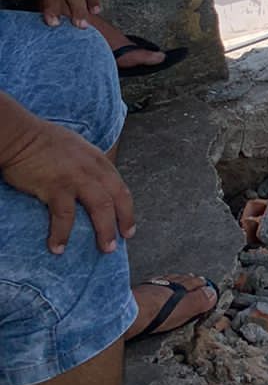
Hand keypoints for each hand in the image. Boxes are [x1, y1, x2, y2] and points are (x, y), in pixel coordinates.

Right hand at [0, 113, 134, 253]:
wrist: (21, 136)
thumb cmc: (44, 142)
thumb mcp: (78, 149)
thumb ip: (89, 166)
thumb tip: (94, 185)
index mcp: (98, 160)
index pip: (120, 187)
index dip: (127, 209)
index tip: (128, 227)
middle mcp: (92, 168)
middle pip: (116, 198)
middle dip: (122, 222)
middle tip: (119, 242)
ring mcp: (76, 177)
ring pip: (100, 208)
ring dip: (104, 231)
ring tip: (104, 248)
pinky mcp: (56, 186)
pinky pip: (64, 216)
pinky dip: (62, 234)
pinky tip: (58, 247)